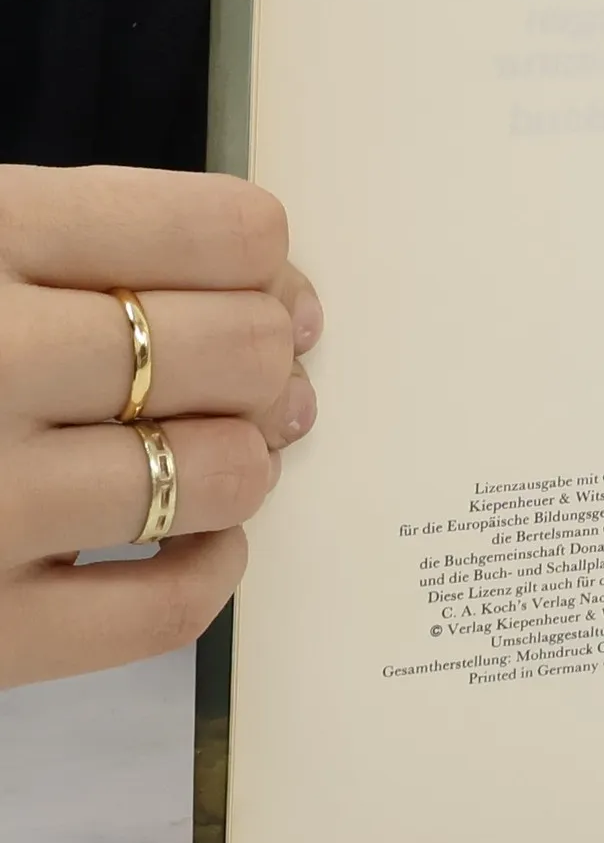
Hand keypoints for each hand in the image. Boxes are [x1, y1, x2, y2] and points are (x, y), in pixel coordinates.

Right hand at [0, 166, 321, 688]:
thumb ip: (82, 243)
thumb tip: (282, 293)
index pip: (220, 232)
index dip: (268, 264)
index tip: (269, 286)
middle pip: (239, 350)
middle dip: (267, 360)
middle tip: (255, 374)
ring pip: (223, 473)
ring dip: (244, 460)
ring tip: (210, 448)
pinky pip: (166, 609)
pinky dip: (212, 569)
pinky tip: (192, 539)